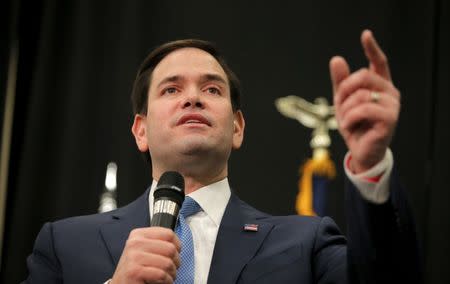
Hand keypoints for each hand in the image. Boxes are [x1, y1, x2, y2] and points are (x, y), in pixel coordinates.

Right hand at [110, 227, 180, 283]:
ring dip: (171, 273)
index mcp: (139, 235)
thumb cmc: (136, 270)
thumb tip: (177, 244)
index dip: (177, 245)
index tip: (176, 253)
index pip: (168, 234)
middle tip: (172, 269)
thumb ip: (158, 244)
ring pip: (167, 263)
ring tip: (167, 276)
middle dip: (176, 262)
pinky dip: (166, 281)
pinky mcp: (134, 271)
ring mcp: (133, 257)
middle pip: (170, 248)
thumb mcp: (145, 251)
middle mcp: (135, 243)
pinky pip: (161, 274)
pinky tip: (161, 282)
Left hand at [329, 29, 399, 172]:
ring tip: (346, 120)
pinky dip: (350, 117)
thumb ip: (340, 82)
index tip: (365, 35)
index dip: (372, 48)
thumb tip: (336, 59)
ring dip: (345, 109)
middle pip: (363, 76)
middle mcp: (389, 92)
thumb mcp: (342, 101)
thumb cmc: (354, 125)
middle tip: (340, 105)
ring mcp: (392, 106)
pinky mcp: (389, 119)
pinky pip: (364, 109)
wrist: (359, 150)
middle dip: (344, 90)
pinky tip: (349, 125)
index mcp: (379, 85)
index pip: (378, 63)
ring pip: (361, 95)